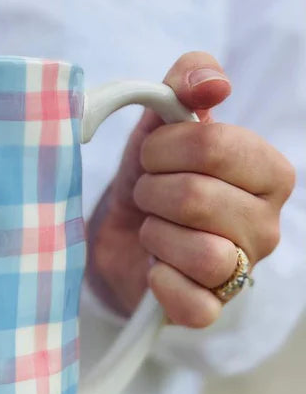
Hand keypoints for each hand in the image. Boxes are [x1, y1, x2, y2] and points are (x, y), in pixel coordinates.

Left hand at [86, 51, 295, 326]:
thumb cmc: (153, 181)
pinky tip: (155, 269)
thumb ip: (187, 83)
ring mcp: (241, 272)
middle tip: (147, 195)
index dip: (163, 148)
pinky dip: (163, 284)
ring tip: (152, 230)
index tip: (150, 156)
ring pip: (200, 253)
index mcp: (268, 173)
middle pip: (197, 198)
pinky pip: (194, 305)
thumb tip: (212, 85)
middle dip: (152, 192)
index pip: (214, 145)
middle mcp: (267, 225)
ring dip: (155, 236)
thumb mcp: (162, 126)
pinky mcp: (210, 310)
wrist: (124, 239)